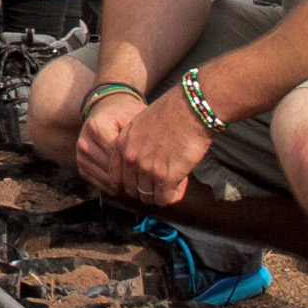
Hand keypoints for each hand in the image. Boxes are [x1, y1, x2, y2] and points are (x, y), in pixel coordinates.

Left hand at [68, 78, 207, 208]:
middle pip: (131, 189)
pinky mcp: (165, 177)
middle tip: (162, 182)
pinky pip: (164, 199)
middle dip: (146, 188)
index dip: (129, 182)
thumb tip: (142, 158)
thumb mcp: (143, 123)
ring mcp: (146, 169)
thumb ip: (137, 143)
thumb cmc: (173, 111)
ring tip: (174, 181)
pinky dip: (173, 195)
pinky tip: (181, 183)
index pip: (115, 175)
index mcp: (122, 143)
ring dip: (161, 192)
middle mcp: (130, 157)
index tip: (142, 183)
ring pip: (147, 196)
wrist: (191, 108)